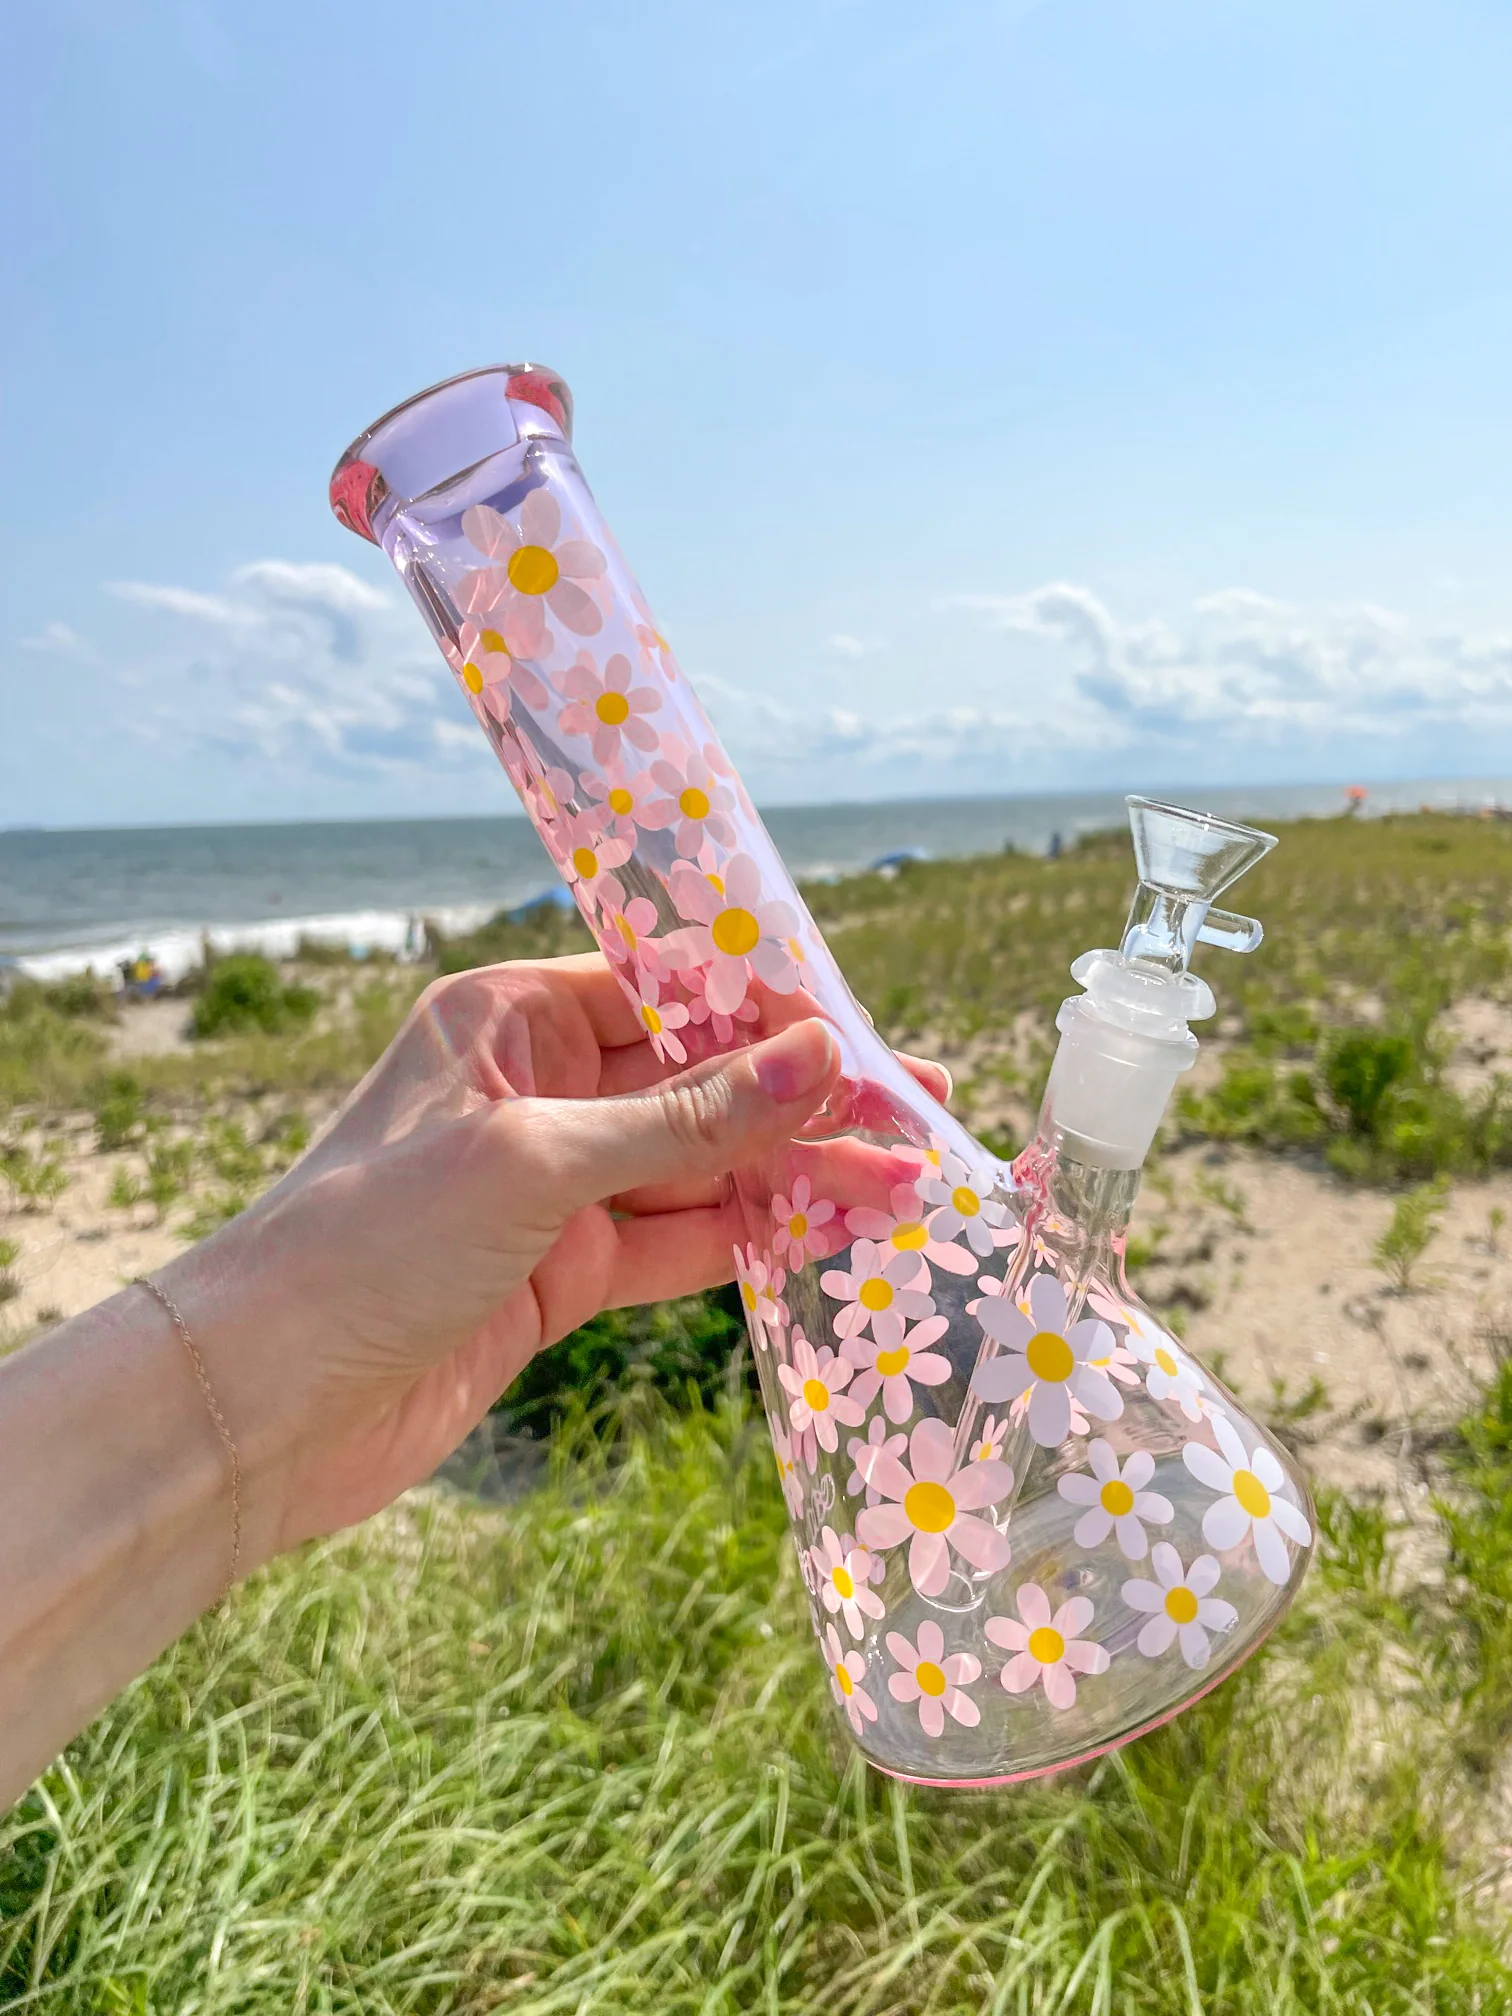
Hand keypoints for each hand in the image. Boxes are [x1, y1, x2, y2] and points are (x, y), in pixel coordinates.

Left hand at [159, 954, 871, 1562]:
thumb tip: (821, 1058)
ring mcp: (552, 1188)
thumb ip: (685, 1122)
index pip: (662, 991)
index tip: (866, 1027)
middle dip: (802, 1098)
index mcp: (506, 1019)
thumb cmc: (372, 1243)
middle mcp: (535, 1090)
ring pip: (699, 1169)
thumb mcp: (536, 1162)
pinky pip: (677, 1244)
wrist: (266, 1409)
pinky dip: (750, 1241)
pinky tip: (832, 1233)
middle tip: (922, 1103)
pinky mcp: (562, 1276)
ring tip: (907, 1178)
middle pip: (695, 1082)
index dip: (766, 1009)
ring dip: (794, 1175)